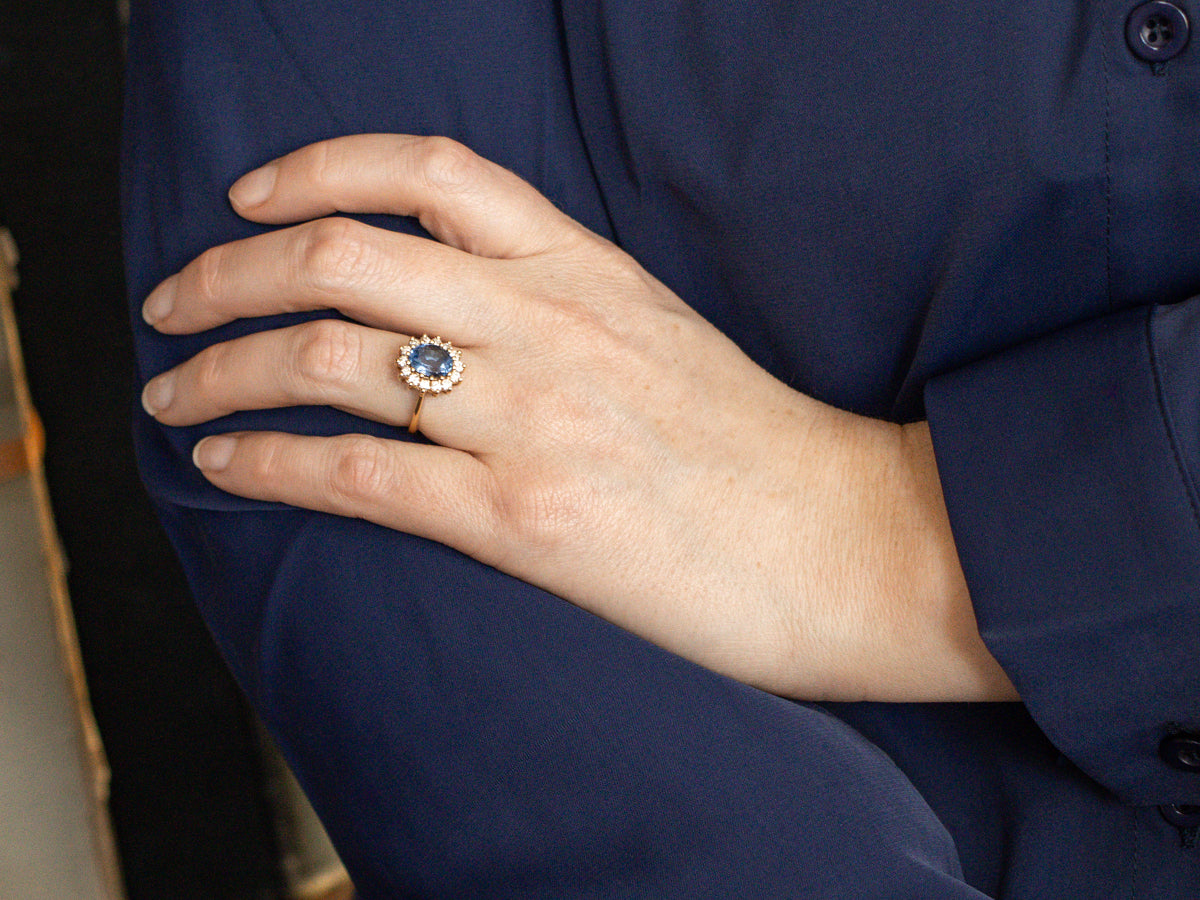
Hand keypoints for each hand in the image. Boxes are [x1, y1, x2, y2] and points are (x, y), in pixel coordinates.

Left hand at [141, 134, 1015, 701]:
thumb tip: (455, 314)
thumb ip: (561, 306)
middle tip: (174, 303)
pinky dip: (268, 459)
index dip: (316, 168)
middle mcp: (549, 321)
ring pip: (328, 356)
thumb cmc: (760, 450)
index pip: (427, 167)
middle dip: (225, 270)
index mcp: (585, 268)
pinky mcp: (527, 519)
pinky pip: (359, 470)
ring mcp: (535, 415)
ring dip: (222, 368)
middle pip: (342, 252)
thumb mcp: (660, 335)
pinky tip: (224, 461)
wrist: (851, 542)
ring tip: (172, 390)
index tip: (253, 198)